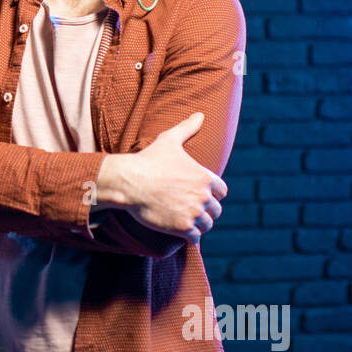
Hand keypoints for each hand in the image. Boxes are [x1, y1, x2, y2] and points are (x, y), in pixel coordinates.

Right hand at [120, 112, 227, 244]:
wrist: (129, 182)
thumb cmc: (148, 160)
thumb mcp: (169, 139)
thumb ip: (187, 127)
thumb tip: (200, 114)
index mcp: (205, 177)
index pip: (222, 192)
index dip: (212, 194)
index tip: (200, 195)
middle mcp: (203, 196)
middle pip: (216, 211)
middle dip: (206, 211)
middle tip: (191, 210)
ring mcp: (193, 213)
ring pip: (207, 225)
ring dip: (198, 225)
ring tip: (186, 222)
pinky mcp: (182, 227)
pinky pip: (195, 237)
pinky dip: (190, 236)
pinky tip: (180, 232)